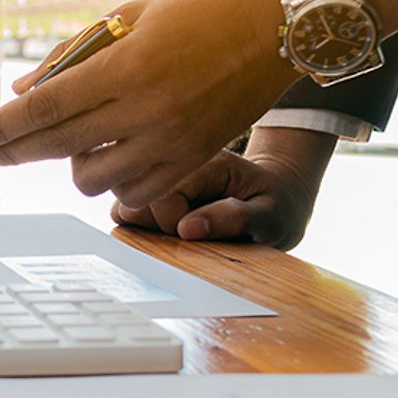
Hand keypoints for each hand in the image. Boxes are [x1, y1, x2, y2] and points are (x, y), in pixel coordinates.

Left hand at [0, 0, 298, 208]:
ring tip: (77, 137)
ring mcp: (172, 141)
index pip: (45, 108)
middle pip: (56, 147)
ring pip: (90, 177)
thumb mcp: (130, 15)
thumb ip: (72, 55)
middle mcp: (147, 109)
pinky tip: (111, 153)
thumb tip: (23, 92)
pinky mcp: (193, 159)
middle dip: (11, 153)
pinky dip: (111, 178)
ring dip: (70, 162)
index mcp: (127, 66)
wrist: (282, 23)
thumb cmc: (202, 8)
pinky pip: (132, 190)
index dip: (1, 127)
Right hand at [109, 144, 324, 250]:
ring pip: (122, 204)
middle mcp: (174, 163)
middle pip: (131, 195)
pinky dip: (138, 227)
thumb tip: (186, 229)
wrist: (276, 193)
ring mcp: (158, 177)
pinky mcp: (149, 192)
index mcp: (205, 162)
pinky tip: (166, 229)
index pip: (162, 194)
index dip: (172, 223)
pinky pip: (123, 213)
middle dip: (153, 225)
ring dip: (144, 226)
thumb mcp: (270, 214)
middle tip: (185, 233)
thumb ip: (235, 219)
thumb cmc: (274, 204)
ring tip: (177, 230)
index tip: (195, 236)